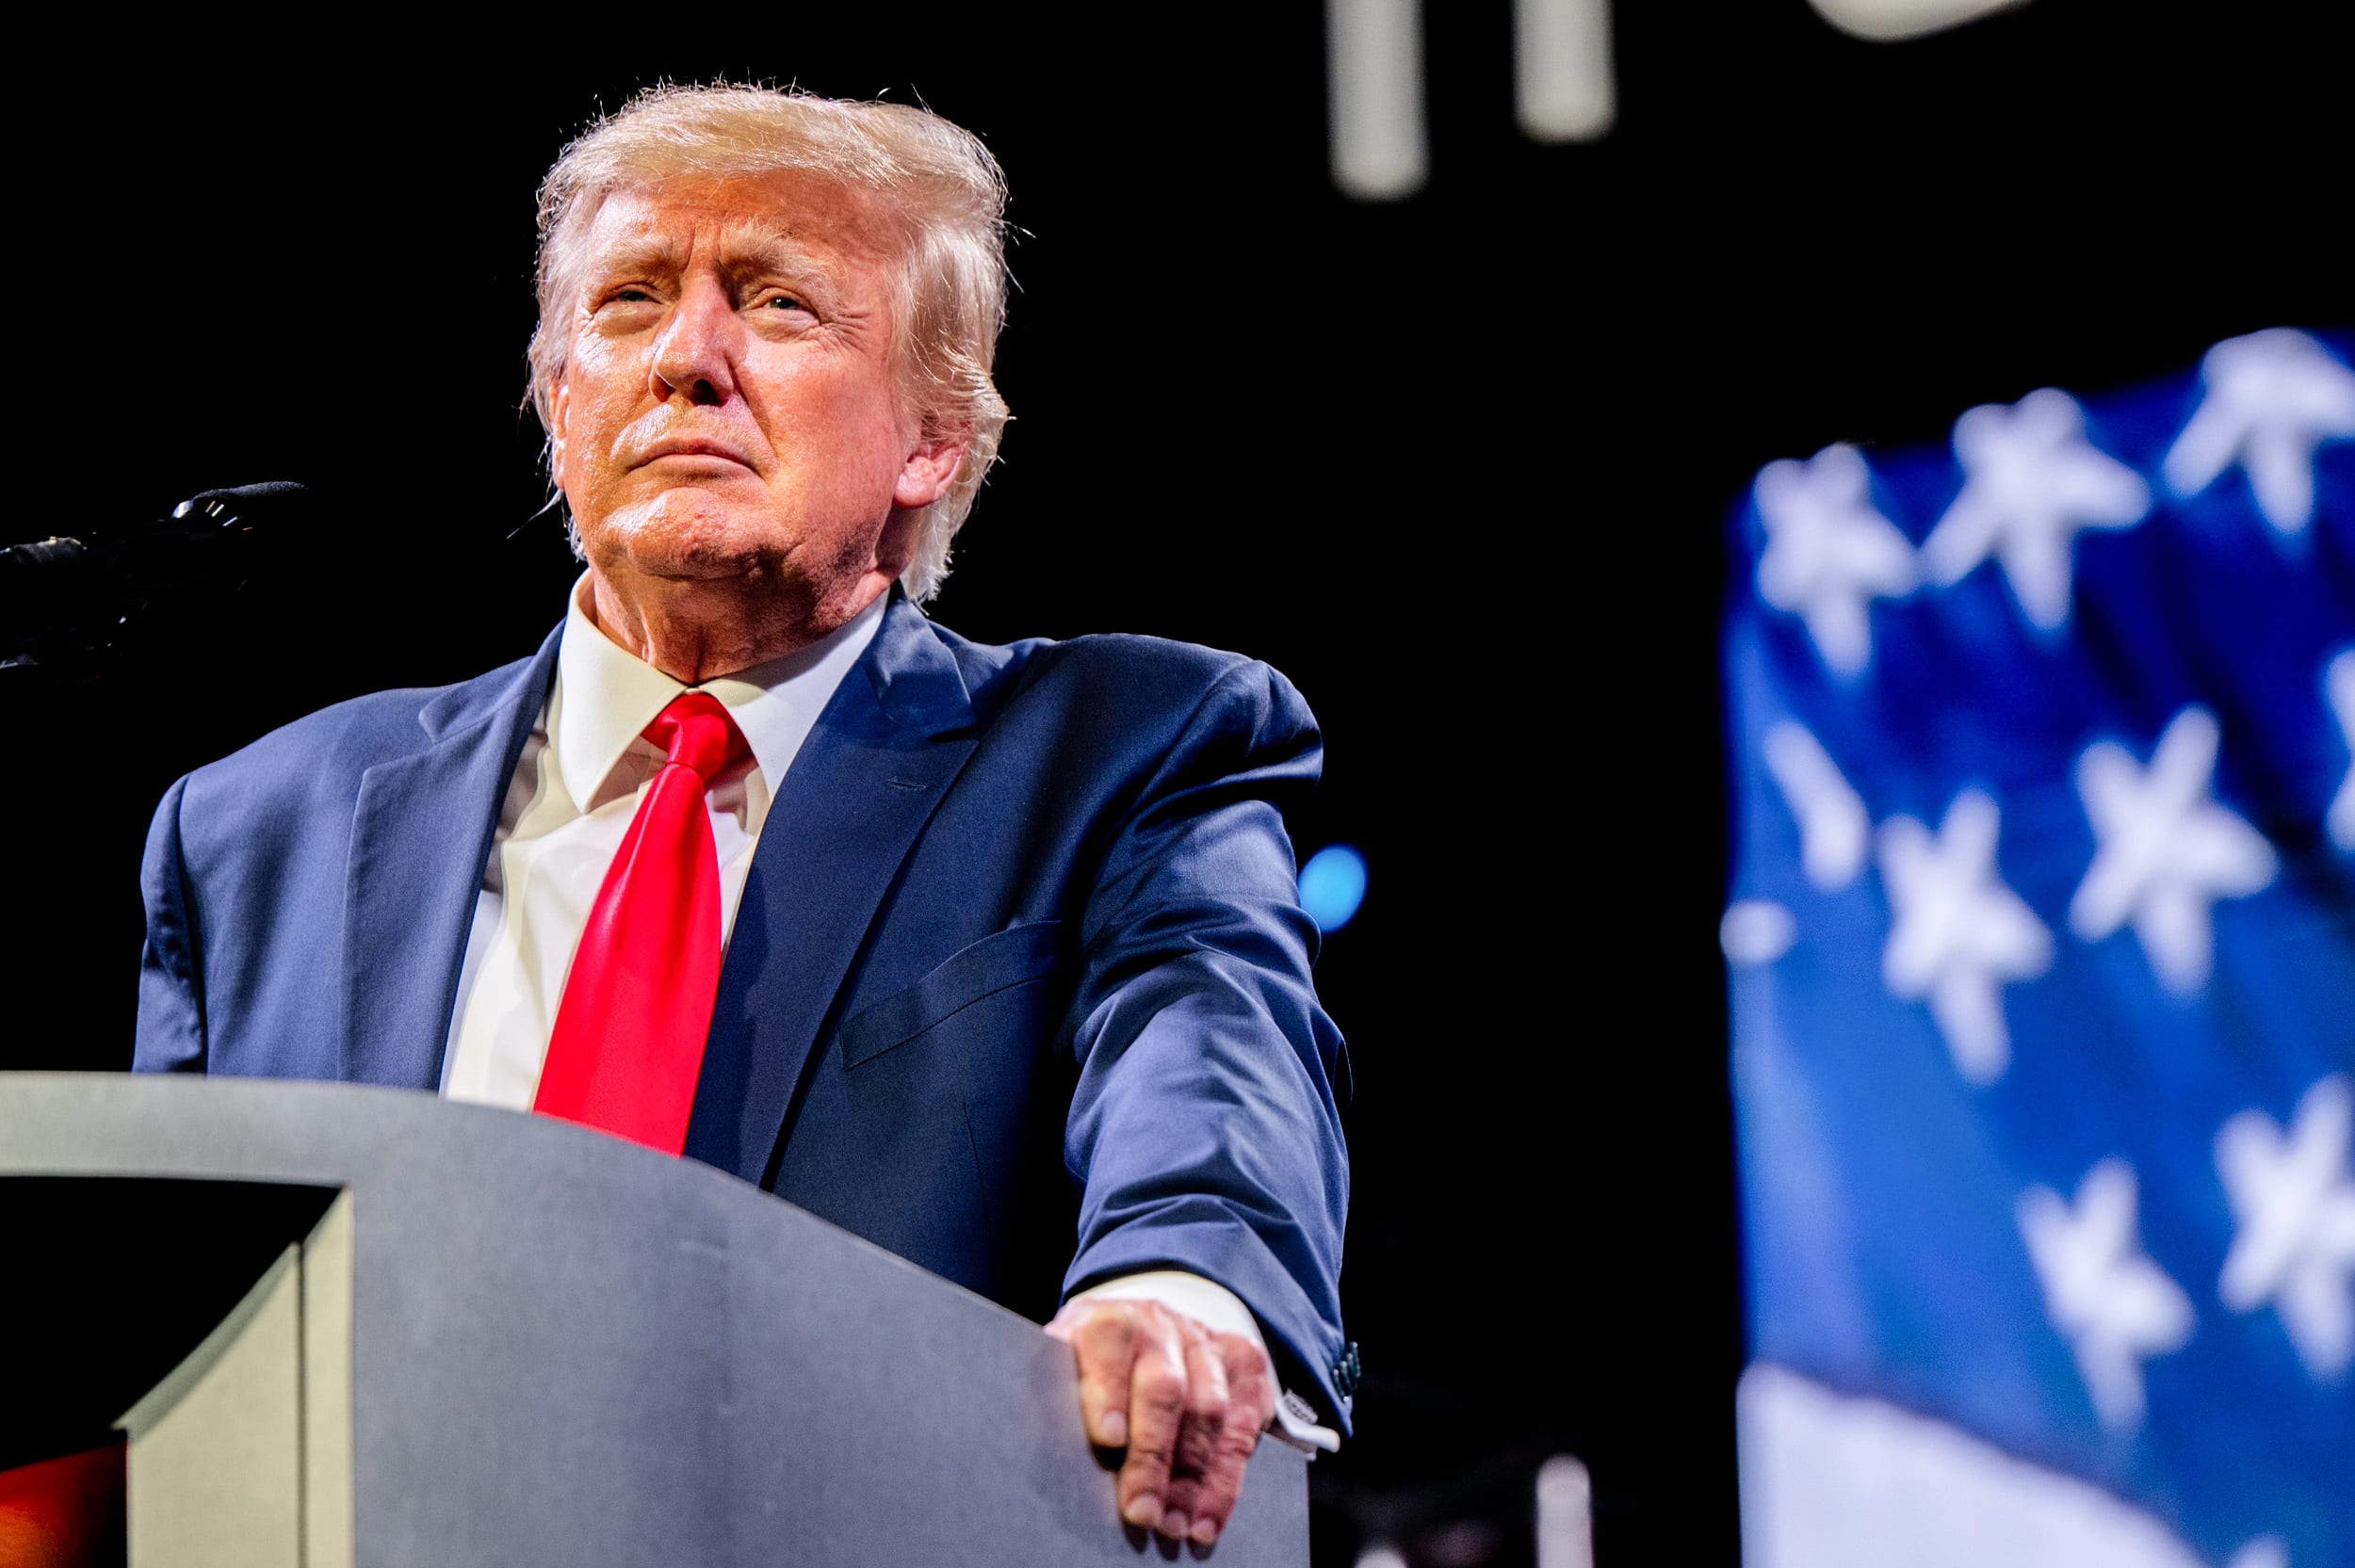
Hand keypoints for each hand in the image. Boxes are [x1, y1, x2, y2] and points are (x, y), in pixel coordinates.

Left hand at [1046, 1296, 1277, 1546]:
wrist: (1145, 1328)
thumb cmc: (1092, 1367)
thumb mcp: (1065, 1366)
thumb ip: (1057, 1395)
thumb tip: (1041, 1454)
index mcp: (1108, 1320)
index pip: (1110, 1343)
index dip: (1109, 1389)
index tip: (1108, 1439)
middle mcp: (1161, 1325)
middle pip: (1164, 1388)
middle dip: (1153, 1456)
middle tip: (1141, 1510)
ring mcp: (1206, 1343)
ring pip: (1209, 1410)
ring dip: (1192, 1477)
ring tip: (1173, 1525)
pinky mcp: (1244, 1365)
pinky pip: (1242, 1427)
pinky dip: (1225, 1480)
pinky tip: (1206, 1518)